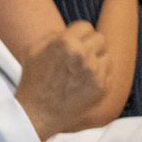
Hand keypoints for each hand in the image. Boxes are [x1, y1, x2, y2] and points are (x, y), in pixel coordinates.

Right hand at [14, 22, 109, 139]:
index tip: (74, 43)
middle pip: (100, 39)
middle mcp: (83, 55)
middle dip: (90, 45)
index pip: (86, 27)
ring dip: (97, 60)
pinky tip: (85, 83)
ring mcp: (95, 72)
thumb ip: (52, 35)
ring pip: (107, 55)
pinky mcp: (102, 87)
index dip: (79, 35)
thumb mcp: (32, 50)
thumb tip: (68, 32)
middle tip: (80, 56)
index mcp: (65, 43)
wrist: (37, 114)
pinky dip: (99, 76)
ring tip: (82, 71)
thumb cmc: (32, 82)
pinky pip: (109, 73)